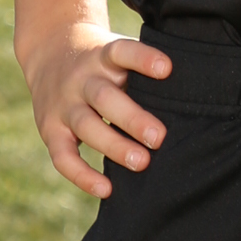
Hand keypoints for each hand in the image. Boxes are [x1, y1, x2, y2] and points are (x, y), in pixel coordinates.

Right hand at [22, 23, 172, 198]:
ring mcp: (64, 105)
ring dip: (114, 146)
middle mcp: (81, 79)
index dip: (142, 59)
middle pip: (104, 97)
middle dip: (132, 118)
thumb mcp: (117, 53)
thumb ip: (143, 73)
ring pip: (85, 126)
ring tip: (142, 162)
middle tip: (160, 137)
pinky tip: (106, 189)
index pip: (121, 51)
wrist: (49, 51)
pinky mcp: (50, 129)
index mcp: (103, 56)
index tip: (166, 69)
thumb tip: (191, 98)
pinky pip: (63, 156)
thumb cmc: (103, 62)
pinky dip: (82, 175)